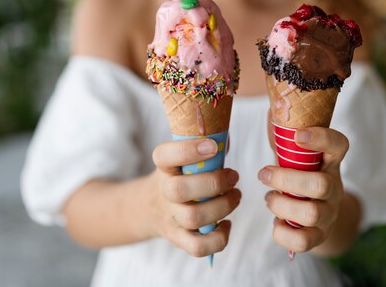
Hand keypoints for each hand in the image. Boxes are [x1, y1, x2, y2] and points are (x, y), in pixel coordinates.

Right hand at [148, 138, 240, 256]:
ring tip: (236, 195)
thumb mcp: (185, 158)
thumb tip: (225, 139)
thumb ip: (205, 145)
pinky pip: (197, 247)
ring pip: (192, 218)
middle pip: (179, 190)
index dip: (187, 150)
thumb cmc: (181, 175)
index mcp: (164, 167)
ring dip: (222, 206)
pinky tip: (226, 223)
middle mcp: (162, 192)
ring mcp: (169, 217)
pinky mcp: (178, 239)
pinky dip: (218, 238)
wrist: (150, 207)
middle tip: (233, 175)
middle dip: (213, 182)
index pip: (163, 156)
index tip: (212, 146)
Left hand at [258, 127, 348, 252]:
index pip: (339, 144)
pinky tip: (276, 223)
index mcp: (331, 160)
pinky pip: (303, 242)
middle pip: (321, 184)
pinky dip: (283, 233)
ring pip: (311, 214)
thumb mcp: (294, 151)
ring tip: (268, 198)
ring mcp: (329, 214)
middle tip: (264, 174)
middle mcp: (335, 187)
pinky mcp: (319, 237)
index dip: (322, 139)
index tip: (298, 135)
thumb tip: (271, 102)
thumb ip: (284, 128)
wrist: (316, 212)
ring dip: (281, 205)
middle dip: (286, 179)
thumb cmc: (298, 172)